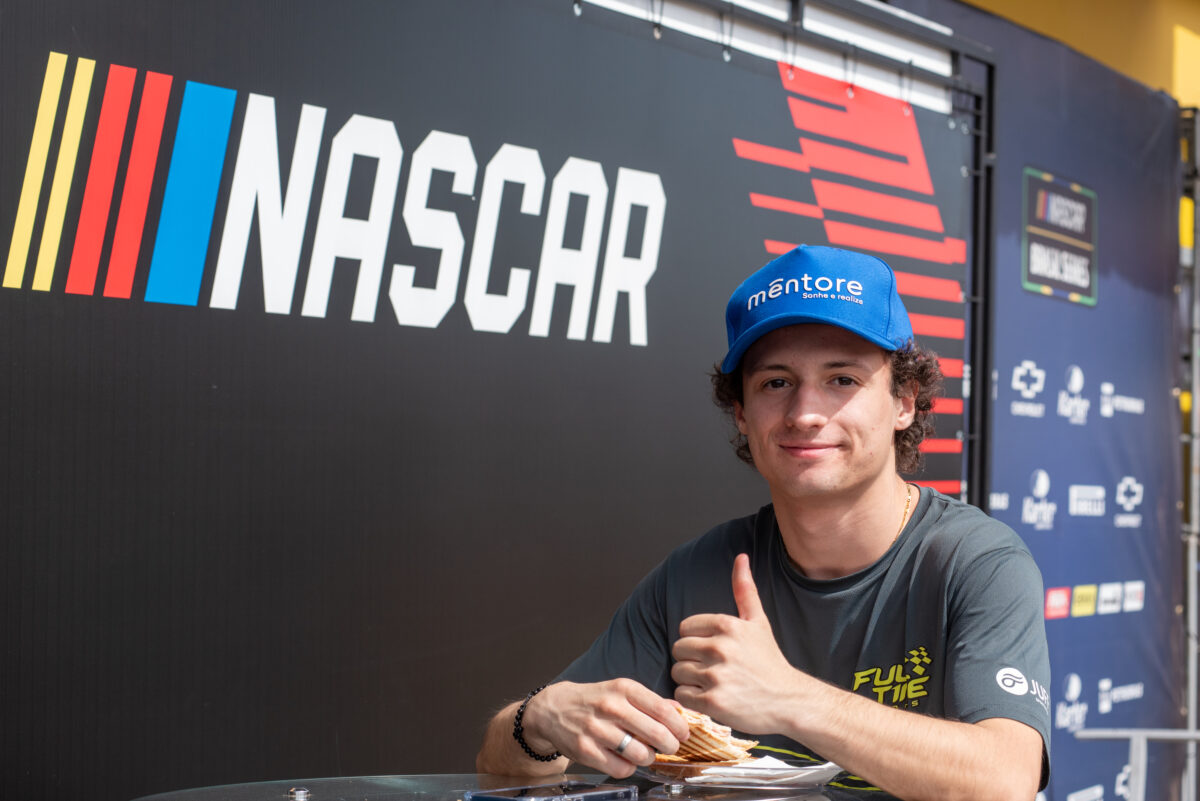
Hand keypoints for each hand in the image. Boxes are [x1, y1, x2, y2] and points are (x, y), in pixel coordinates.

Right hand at [521, 679, 690, 777]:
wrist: (554, 708)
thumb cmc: (594, 700)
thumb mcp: (621, 690)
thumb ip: (651, 701)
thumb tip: (680, 712)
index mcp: (623, 689)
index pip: (663, 710)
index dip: (679, 726)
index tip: (683, 734)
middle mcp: (611, 707)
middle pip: (656, 734)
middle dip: (669, 745)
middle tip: (669, 747)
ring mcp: (597, 729)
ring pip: (641, 754)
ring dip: (648, 758)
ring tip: (645, 753)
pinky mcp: (585, 750)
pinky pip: (621, 768)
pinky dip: (629, 768)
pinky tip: (625, 760)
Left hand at [671, 553, 801, 733]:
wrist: (788, 699)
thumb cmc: (769, 660)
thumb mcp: (758, 621)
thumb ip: (744, 589)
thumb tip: (741, 557)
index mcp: (727, 625)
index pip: (684, 628)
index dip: (696, 640)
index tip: (713, 650)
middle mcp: (720, 647)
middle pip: (678, 649)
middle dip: (690, 660)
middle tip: (712, 668)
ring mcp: (716, 676)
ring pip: (677, 672)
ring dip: (690, 680)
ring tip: (713, 683)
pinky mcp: (713, 702)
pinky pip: (681, 695)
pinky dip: (692, 699)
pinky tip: (712, 697)